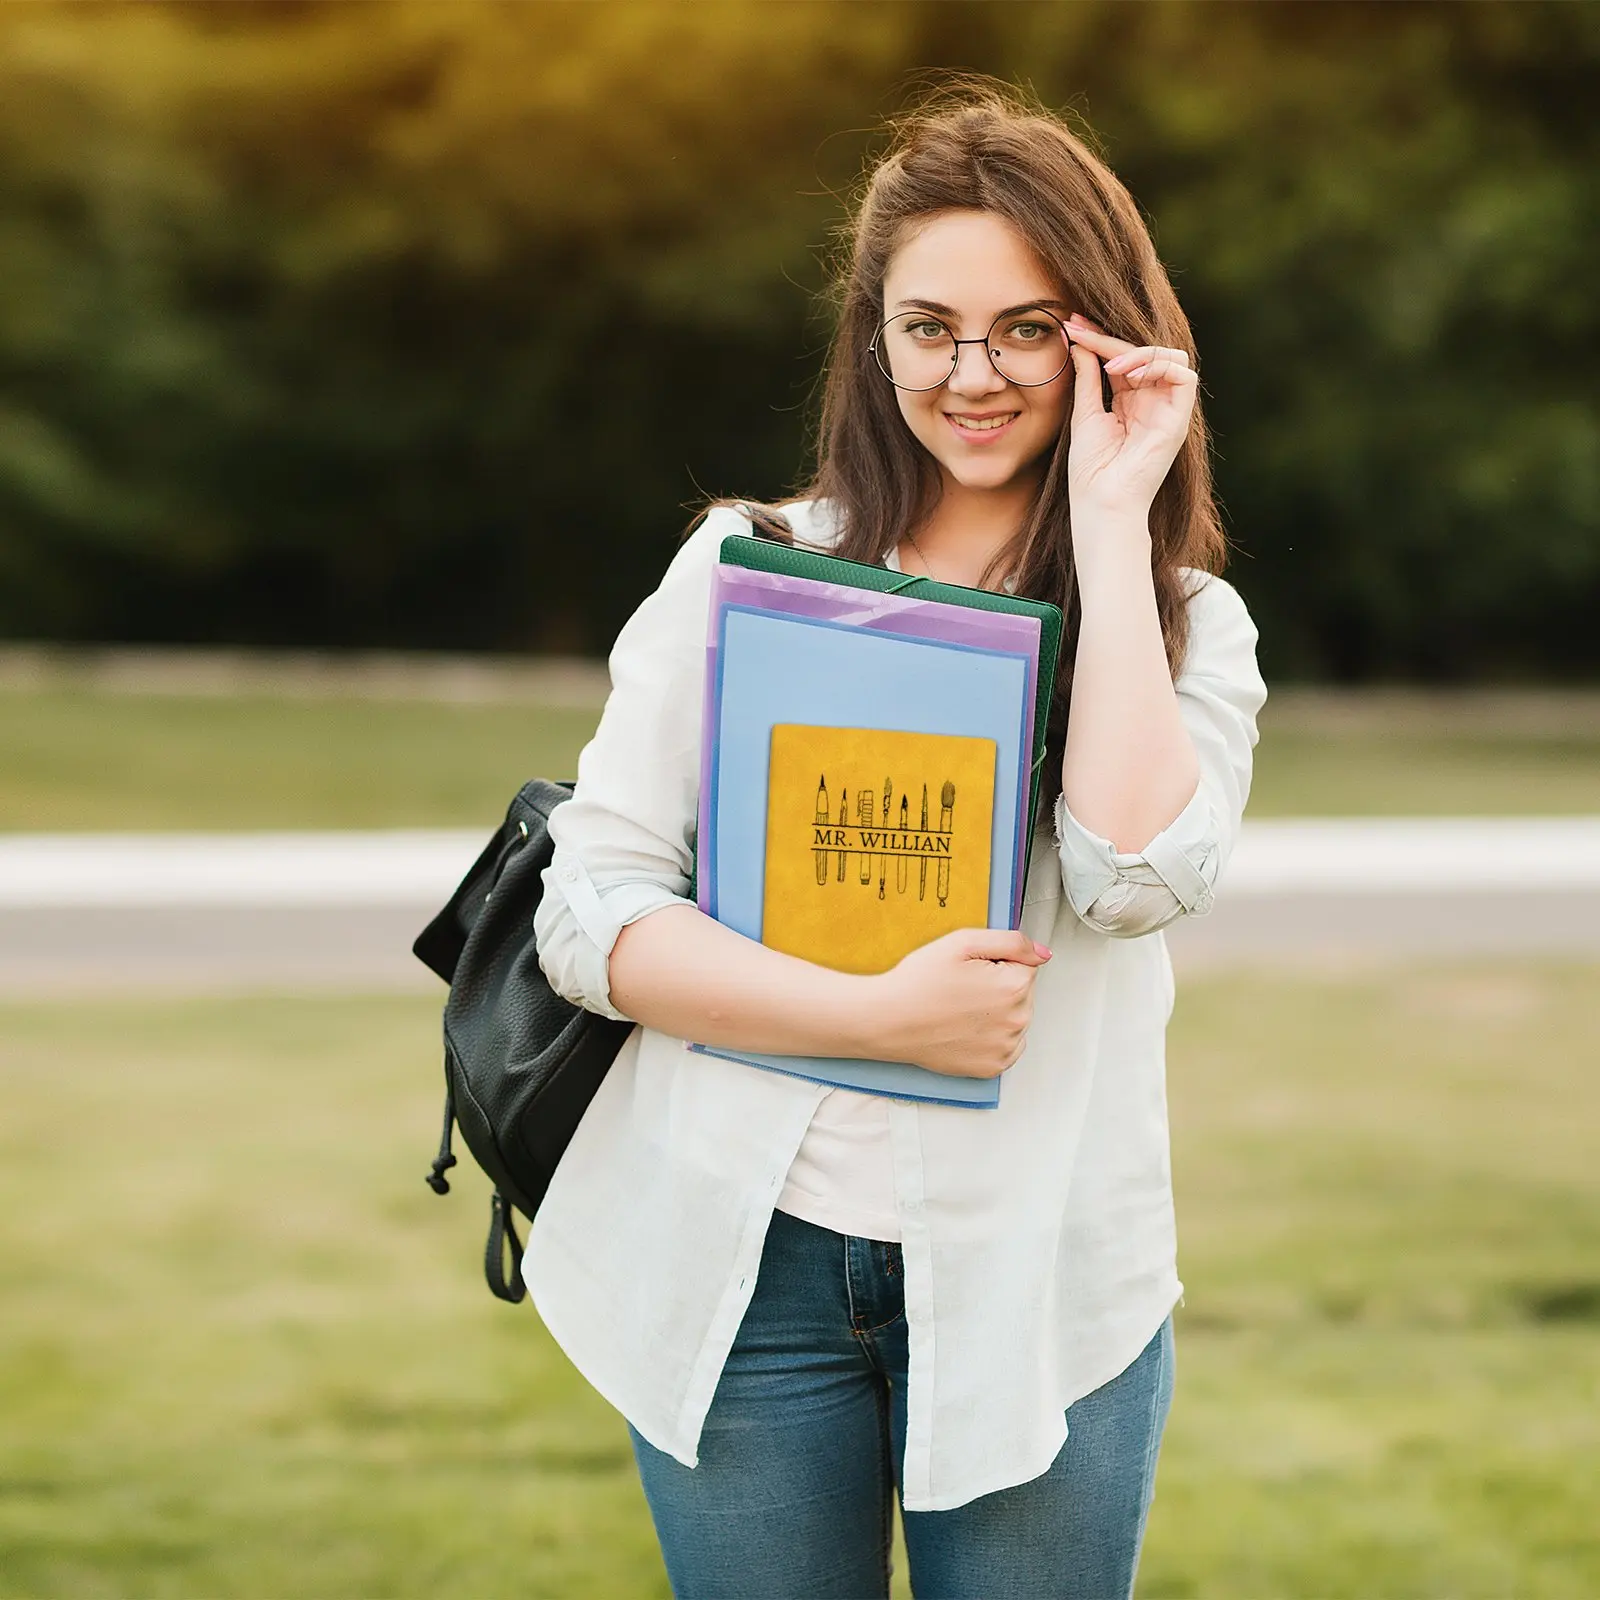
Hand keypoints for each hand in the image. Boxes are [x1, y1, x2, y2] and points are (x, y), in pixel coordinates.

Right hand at [868, 928, 1050, 1078]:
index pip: (1025, 965)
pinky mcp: (992, 1067)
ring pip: (1014, 1018)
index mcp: (1014, 986)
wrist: (888, 1020)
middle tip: (961, 988)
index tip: (970, 969)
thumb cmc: (919, 981)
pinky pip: (1006, 1045)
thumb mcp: (963, 942)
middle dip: (999, 986)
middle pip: (1022, 993)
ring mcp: (1006, 1048)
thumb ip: (1011, 942)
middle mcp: (1017, 1020)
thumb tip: (1042, 954)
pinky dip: (991, 1037)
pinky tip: (964, 1028)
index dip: (996, 962)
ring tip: (959, 1008)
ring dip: (996, 1012)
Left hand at [1062, 314, 1198, 524]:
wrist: (1101, 502)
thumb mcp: (1084, 413)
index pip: (1122, 357)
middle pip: (1144, 352)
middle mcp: (1152, 401)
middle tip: (1079, 330)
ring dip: (1138, 351)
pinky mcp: (1179, 419)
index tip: (1071, 325)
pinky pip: (1184, 377)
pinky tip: (1128, 375)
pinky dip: (1158, 367)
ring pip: (1170, 357)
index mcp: (1130, 400)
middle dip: (1111, 337)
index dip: (1098, 338)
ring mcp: (1167, 409)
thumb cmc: (1091, 469)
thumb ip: (1086, 377)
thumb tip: (1079, 342)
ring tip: (1110, 364)